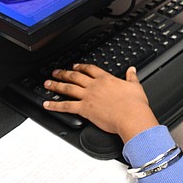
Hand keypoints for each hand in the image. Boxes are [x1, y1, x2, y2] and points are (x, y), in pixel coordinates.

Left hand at [43, 64, 158, 142]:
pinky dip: (55, 105)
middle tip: (55, 72)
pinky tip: (47, 104)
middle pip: (75, 76)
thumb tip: (132, 70)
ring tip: (47, 83)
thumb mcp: (135, 86)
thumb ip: (131, 77)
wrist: (131, 116)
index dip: (81, 66)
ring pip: (68, 88)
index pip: (90, 69)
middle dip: (64, 73)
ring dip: (56, 85)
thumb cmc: (134, 104)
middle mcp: (94, 85)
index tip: (75, 66)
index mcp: (106, 79)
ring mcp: (88, 96)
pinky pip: (66, 106)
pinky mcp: (84, 109)